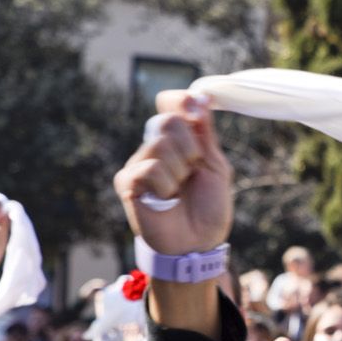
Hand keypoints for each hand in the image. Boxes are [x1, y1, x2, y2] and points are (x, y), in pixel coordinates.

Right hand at [114, 90, 232, 255]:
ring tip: (179, 191)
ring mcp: (139, 163)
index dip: (183, 101)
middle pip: (167, 120)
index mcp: (178, 140)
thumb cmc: (208, 209)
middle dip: (190, 147)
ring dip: (181, 171)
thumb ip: (205, 133)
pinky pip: (149, 167)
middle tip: (193, 171)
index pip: (171, 103)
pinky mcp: (127, 182)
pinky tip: (165, 200)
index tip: (198, 110)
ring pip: (160, 144)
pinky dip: (165, 184)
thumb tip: (202, 95)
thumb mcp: (215, 166)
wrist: (197, 245)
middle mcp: (155, 147)